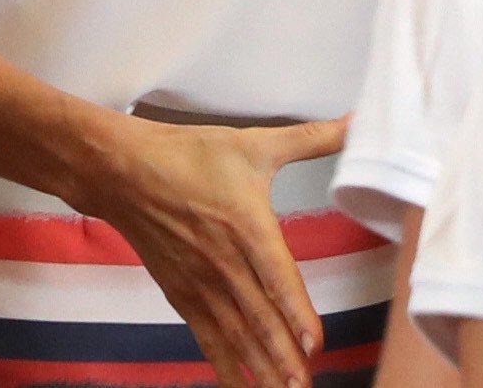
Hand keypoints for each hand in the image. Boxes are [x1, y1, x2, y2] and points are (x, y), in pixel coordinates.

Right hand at [84, 113, 350, 387]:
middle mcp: (223, 263)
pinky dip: (225, 364)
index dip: (295, 313)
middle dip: (283, 357)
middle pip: (257, 318)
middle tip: (305, 386)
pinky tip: (239, 385)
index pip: (276, 278)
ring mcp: (199, 283)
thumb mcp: (256, 143)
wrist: (124, 173)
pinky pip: (208, 337)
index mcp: (246, 226)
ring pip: (234, 334)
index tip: (315, 344)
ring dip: (259, 367)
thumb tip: (359, 121)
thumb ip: (313, 138)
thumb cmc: (190, 155)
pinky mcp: (181, 294)